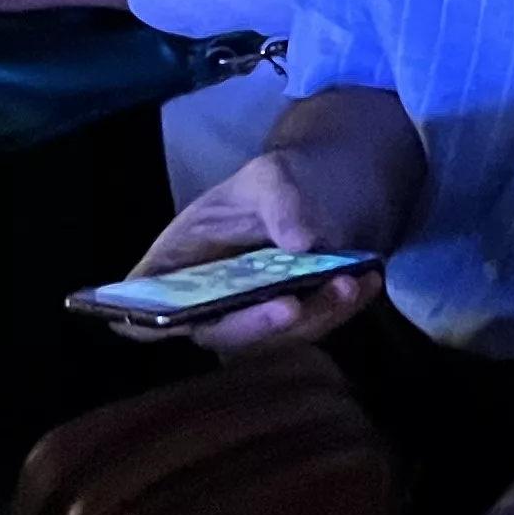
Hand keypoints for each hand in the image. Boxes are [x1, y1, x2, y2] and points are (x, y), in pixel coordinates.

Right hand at [126, 154, 390, 350]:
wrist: (336, 189)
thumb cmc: (282, 181)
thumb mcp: (274, 174)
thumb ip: (279, 199)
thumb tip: (299, 242)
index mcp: (179, 264)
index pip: (145, 305)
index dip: (146, 322)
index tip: (173, 322)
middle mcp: (210, 302)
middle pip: (217, 333)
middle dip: (255, 326)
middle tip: (292, 307)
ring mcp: (254, 318)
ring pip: (274, 341)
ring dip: (314, 318)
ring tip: (349, 283)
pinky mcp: (297, 325)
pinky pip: (315, 329)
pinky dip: (343, 311)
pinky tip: (368, 281)